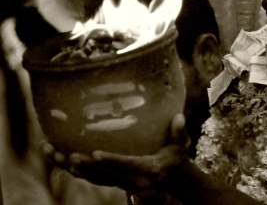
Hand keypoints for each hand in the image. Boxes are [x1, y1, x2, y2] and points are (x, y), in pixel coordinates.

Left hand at [44, 113, 190, 196]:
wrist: (168, 175)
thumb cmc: (175, 154)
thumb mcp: (181, 145)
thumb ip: (179, 132)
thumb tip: (179, 117)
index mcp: (149, 170)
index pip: (128, 166)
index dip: (113, 161)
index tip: (97, 153)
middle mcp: (132, 180)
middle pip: (105, 176)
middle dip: (86, 168)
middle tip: (69, 155)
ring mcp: (119, 182)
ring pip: (92, 178)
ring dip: (71, 168)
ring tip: (52, 153)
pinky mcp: (110, 179)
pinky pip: (88, 176)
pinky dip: (70, 168)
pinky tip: (54, 154)